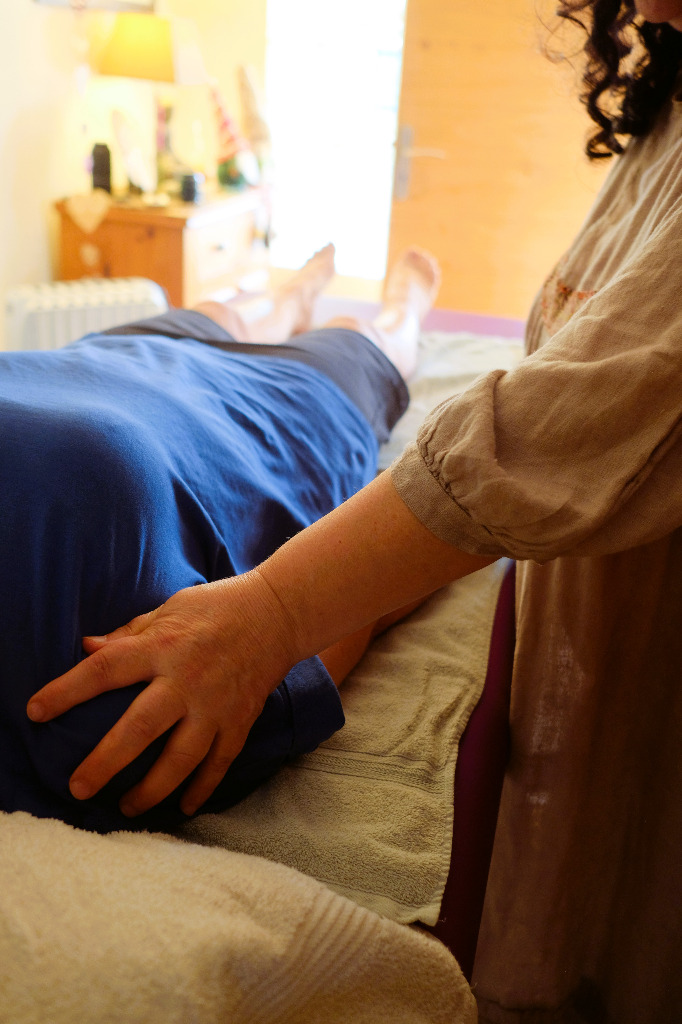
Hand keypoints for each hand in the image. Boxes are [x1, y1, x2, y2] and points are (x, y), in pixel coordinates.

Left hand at [26, 573, 295, 816]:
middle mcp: (186, 680)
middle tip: (78, 788)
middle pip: (140, 729)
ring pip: (180, 759)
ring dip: (151, 790)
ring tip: (125, 808)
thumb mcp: (168, 609)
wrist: (277, 614)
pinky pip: (218, 764)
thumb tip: (87, 648)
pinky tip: (183, 808)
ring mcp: (215, 705)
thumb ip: (129, 633)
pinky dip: (201, 790)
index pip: (105, 670)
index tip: (36, 711)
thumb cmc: (215, 608)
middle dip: (106, 762)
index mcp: (162, 646)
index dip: (67, 691)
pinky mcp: (239, 721)